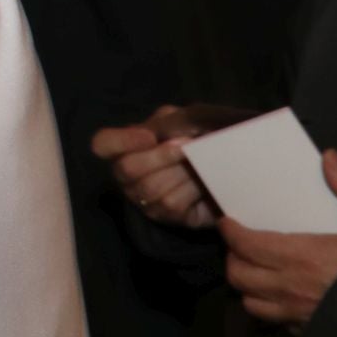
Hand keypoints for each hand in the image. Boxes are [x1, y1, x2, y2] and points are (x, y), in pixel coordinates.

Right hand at [91, 103, 248, 229]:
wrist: (234, 168)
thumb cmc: (205, 140)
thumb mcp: (187, 120)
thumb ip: (172, 120)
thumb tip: (166, 136)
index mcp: (128, 147)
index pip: (103, 143)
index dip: (122, 140)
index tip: (150, 136)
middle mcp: (128, 176)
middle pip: (127, 169)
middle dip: (160, 157)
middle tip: (187, 147)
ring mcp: (144, 199)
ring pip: (150, 188)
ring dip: (181, 173)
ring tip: (201, 165)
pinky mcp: (166, 217)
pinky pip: (172, 204)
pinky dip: (192, 191)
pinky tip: (204, 183)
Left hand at [220, 150, 336, 328]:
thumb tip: (329, 157)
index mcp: (301, 257)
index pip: (246, 245)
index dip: (231, 232)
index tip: (227, 222)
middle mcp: (290, 287)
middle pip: (239, 275)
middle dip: (234, 258)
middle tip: (241, 245)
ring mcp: (296, 314)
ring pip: (249, 302)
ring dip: (246, 286)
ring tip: (256, 271)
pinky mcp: (306, 332)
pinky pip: (272, 322)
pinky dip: (266, 308)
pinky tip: (279, 296)